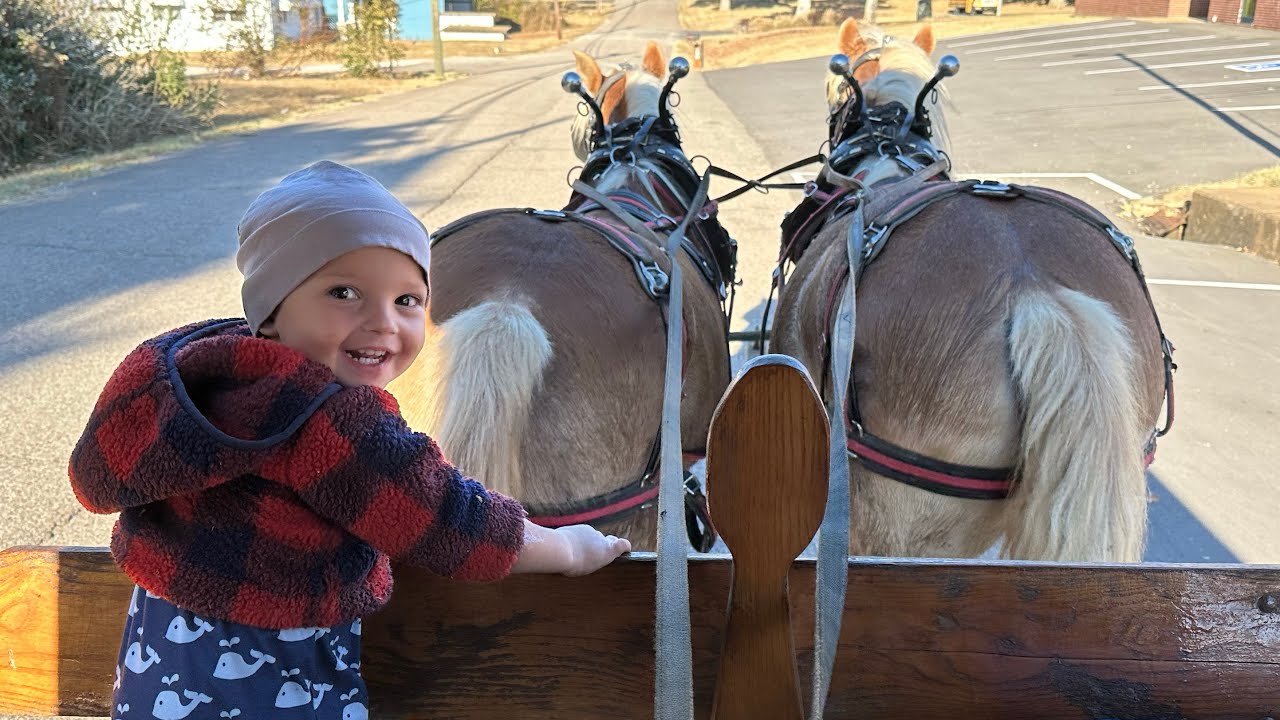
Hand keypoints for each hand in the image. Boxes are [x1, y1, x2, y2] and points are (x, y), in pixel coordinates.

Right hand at [511, 519, 629, 575]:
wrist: (558, 552)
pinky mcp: (607, 550)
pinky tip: (629, 548)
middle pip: (594, 537)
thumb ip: (528, 543)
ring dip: (608, 546)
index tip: (579, 543)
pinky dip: (624, 546)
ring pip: (605, 542)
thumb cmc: (546, 550)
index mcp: (571, 534)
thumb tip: (509, 541)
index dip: (581, 541)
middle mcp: (585, 533)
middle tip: (598, 546)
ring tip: (615, 545)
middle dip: (596, 542)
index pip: (580, 536)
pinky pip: (620, 545)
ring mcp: (597, 541)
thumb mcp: (536, 546)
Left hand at [559, 524, 631, 576]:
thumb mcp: (589, 567)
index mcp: (608, 550)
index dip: (624, 547)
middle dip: (601, 546)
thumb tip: (594, 554)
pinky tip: (569, 547)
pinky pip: (582, 534)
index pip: (623, 544)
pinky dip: (578, 539)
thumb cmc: (574, 564)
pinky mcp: (580, 527)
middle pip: (605, 541)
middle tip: (592, 556)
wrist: (560, 550)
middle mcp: (601, 538)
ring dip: (587, 543)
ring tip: (576, 553)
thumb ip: (596, 558)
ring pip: (592, 537)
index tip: (624, 550)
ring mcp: (590, 531)